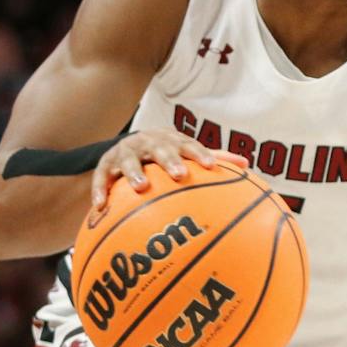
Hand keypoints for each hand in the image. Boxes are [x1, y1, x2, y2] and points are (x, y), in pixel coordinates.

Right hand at [90, 129, 247, 203]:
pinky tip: (100, 206)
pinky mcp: (104, 166)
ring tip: (142, 187)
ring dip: (134, 173)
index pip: (188, 145)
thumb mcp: (185, 154)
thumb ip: (213, 159)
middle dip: (170, 160)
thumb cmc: (165, 155)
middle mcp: (148, 143)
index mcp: (170, 140)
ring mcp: (125, 153)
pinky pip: (101, 178)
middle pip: (160, 149)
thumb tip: (246, 165)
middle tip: (180, 175)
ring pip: (129, 161)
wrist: (125, 148)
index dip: (199, 154)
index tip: (211, 167)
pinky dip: (100, 190)